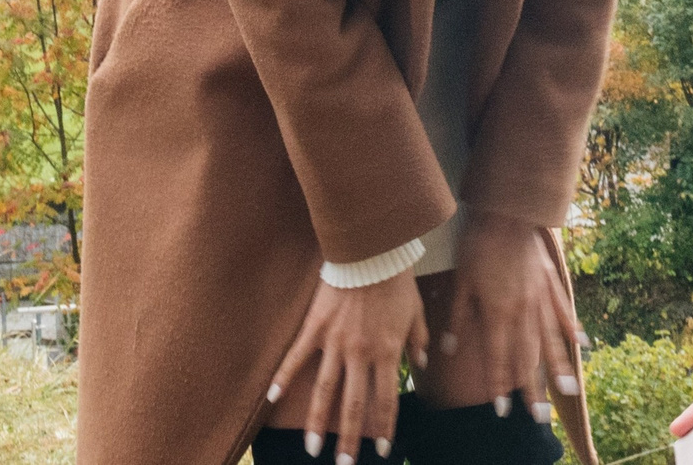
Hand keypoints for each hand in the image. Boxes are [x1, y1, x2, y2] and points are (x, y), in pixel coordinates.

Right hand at [269, 272, 427, 463]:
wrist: (372, 249)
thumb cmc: (397, 280)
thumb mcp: (416, 311)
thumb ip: (418, 340)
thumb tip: (420, 363)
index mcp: (387, 352)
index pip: (386, 400)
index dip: (384, 427)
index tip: (381, 450)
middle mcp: (359, 353)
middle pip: (353, 404)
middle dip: (350, 438)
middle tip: (344, 464)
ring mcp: (334, 342)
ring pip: (324, 390)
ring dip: (318, 422)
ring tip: (312, 449)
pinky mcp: (315, 327)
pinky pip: (296, 357)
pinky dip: (283, 378)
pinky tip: (272, 399)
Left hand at [432, 212, 581, 423]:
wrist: (506, 211)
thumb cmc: (477, 244)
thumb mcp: (460, 281)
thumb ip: (457, 317)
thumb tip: (446, 349)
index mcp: (497, 312)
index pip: (498, 357)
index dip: (499, 384)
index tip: (502, 410)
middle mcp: (522, 310)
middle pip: (528, 356)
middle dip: (533, 388)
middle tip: (540, 417)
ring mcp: (540, 297)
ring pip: (550, 339)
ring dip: (558, 367)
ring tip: (567, 391)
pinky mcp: (550, 282)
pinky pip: (563, 310)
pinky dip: (572, 328)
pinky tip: (583, 344)